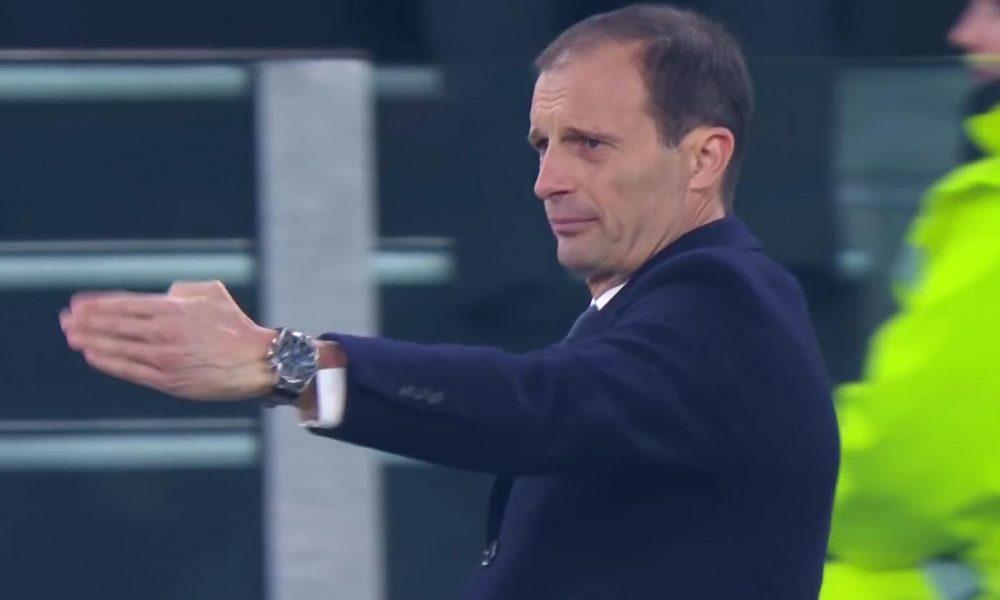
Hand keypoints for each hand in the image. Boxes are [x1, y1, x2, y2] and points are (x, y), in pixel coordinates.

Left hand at [60, 280, 277, 400]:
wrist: (256, 362)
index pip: (124, 304)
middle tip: (66, 321)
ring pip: (117, 347)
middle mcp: (163, 332)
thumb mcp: (214, 294)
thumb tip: (165, 293)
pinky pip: (129, 370)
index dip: (97, 304)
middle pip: (114, 325)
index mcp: (173, 309)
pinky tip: (94, 356)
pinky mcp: (167, 380)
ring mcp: (163, 358)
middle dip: (86, 322)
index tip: (77, 304)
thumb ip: (184, 290)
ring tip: (72, 338)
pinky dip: (108, 362)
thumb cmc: (237, 327)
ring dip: (91, 341)